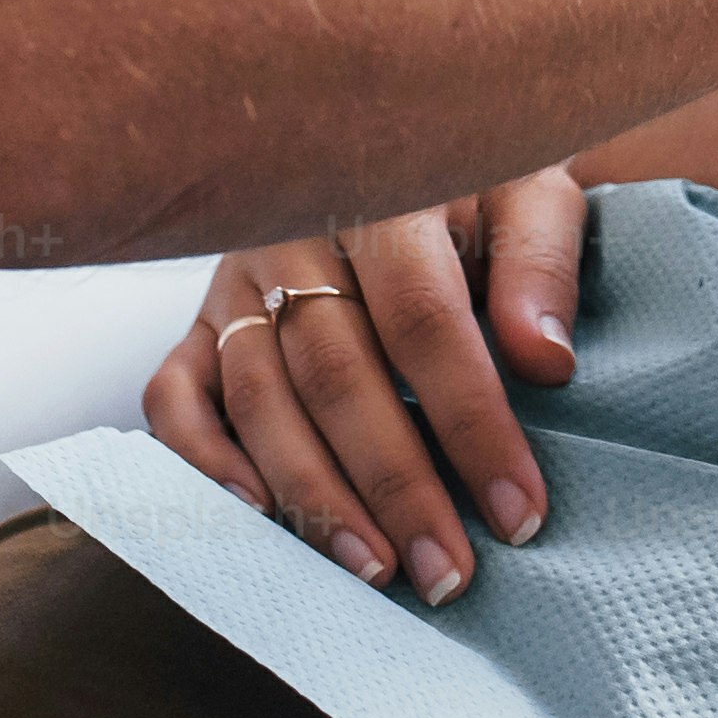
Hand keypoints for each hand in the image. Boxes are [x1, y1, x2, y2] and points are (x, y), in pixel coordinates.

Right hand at [143, 170, 586, 606]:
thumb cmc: (474, 186)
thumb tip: (545, 362)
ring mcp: (234, 281)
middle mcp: (292, 235)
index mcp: (382, 195)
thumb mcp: (528, 196)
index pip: (423, 322)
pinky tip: (260, 521)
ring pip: (257, 397)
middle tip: (446, 573)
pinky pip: (173, 397)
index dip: (471, 424)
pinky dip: (204, 463)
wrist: (392, 144)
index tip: (519, 513)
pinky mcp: (199, 322)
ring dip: (312, 494)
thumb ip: (539, 268)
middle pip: (335, 373)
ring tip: (371, 570)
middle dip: (394, 484)